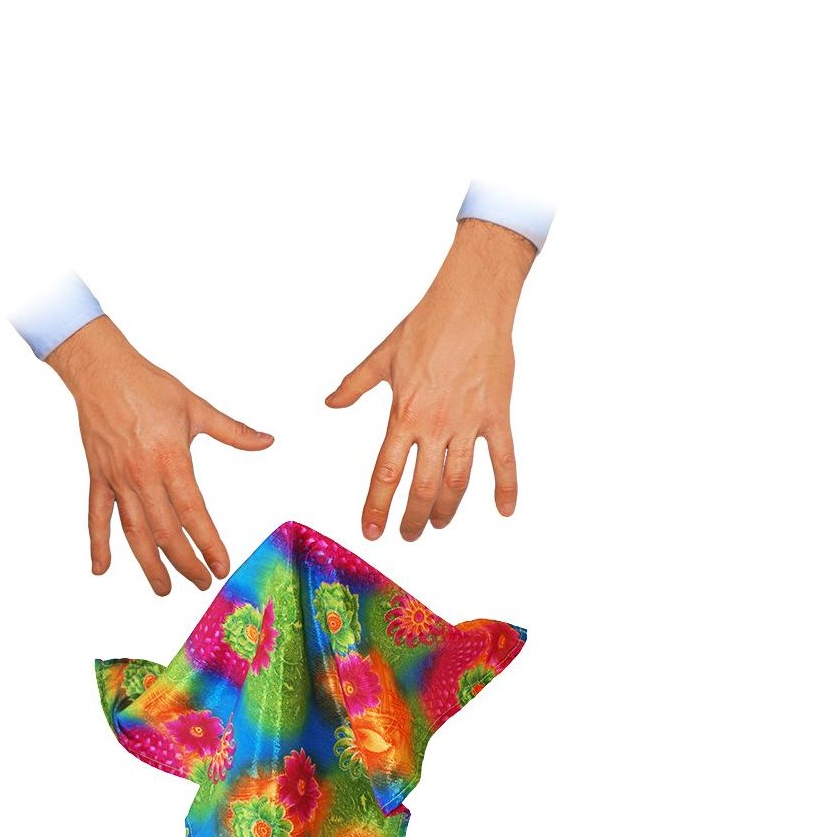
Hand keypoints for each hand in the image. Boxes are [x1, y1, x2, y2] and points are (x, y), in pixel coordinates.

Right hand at [47, 316, 273, 593]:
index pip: (194, 514)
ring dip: (149, 564)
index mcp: (172, 460)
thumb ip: (233, 431)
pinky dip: (98, 543)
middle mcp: (144, 476)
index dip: (208, 544)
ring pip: (134, 532)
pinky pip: (97, 516)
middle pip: (166, 532)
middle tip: (199, 584)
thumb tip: (266, 441)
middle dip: (185, 563)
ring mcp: (118, 479)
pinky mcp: (99, 476)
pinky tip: (101, 568)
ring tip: (162, 589)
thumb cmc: (149, 386)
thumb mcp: (196, 407)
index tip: (221, 566)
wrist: (102, 371)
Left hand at [325, 218, 534, 540]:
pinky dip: (506, 486)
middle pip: (424, 487)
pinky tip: (504, 510)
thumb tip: (331, 402)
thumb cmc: (426, 325)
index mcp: (404, 414)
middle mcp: (435, 425)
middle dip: (413, 517)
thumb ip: (354, 385)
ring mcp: (468, 422)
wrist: (471, 301)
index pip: (386, 472)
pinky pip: (504, 458)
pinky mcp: (496, 414)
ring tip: (440, 524)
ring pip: (458, 481)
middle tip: (408, 534)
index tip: (372, 530)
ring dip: (448, 509)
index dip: (378, 506)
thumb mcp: (381, 356)